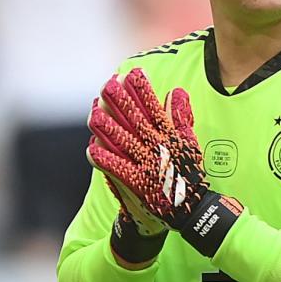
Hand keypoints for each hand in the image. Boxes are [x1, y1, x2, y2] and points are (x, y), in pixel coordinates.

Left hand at [86, 68, 208, 230]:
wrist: (189, 208)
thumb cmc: (187, 173)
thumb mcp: (188, 141)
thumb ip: (181, 116)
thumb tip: (176, 91)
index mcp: (169, 136)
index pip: (154, 108)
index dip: (143, 91)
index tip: (132, 73)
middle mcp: (157, 147)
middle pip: (136, 121)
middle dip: (121, 103)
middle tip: (107, 86)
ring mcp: (147, 165)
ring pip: (124, 142)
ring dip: (108, 129)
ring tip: (94, 115)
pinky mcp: (138, 183)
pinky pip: (118, 169)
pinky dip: (106, 160)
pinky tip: (92, 149)